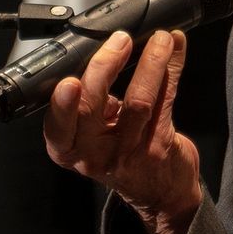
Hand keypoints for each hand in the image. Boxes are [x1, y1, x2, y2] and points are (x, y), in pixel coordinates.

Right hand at [44, 29, 202, 233]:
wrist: (160, 194)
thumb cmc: (122, 155)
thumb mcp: (94, 134)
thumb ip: (93, 100)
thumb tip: (105, 48)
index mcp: (68, 148)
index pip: (57, 126)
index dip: (61, 105)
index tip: (69, 80)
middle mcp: (93, 154)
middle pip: (92, 108)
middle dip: (104, 67)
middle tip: (119, 40)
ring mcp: (128, 151)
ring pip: (137, 100)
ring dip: (150, 62)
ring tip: (159, 39)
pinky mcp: (158, 145)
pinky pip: (165, 99)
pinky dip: (171, 67)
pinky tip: (175, 47)